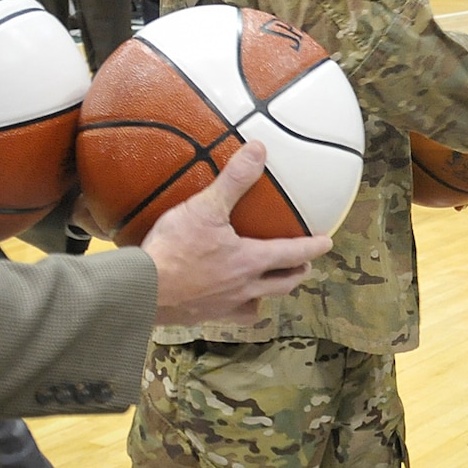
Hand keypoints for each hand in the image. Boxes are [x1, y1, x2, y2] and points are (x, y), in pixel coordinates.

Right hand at [140, 142, 332, 325]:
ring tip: (271, 285)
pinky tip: (231, 302)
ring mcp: (225, 305)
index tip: (326, 243)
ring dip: (271, 293)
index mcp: (250, 261)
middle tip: (303, 265)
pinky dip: (239, 309)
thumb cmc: (174, 250)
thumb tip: (258, 150)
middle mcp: (244, 287)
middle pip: (283, 283)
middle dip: (297, 273)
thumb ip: (234, 180)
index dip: (313, 247)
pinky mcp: (204, 316)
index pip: (293, 253)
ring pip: (260, 303)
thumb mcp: (206, 208)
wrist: (141, 290)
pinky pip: (232, 317)